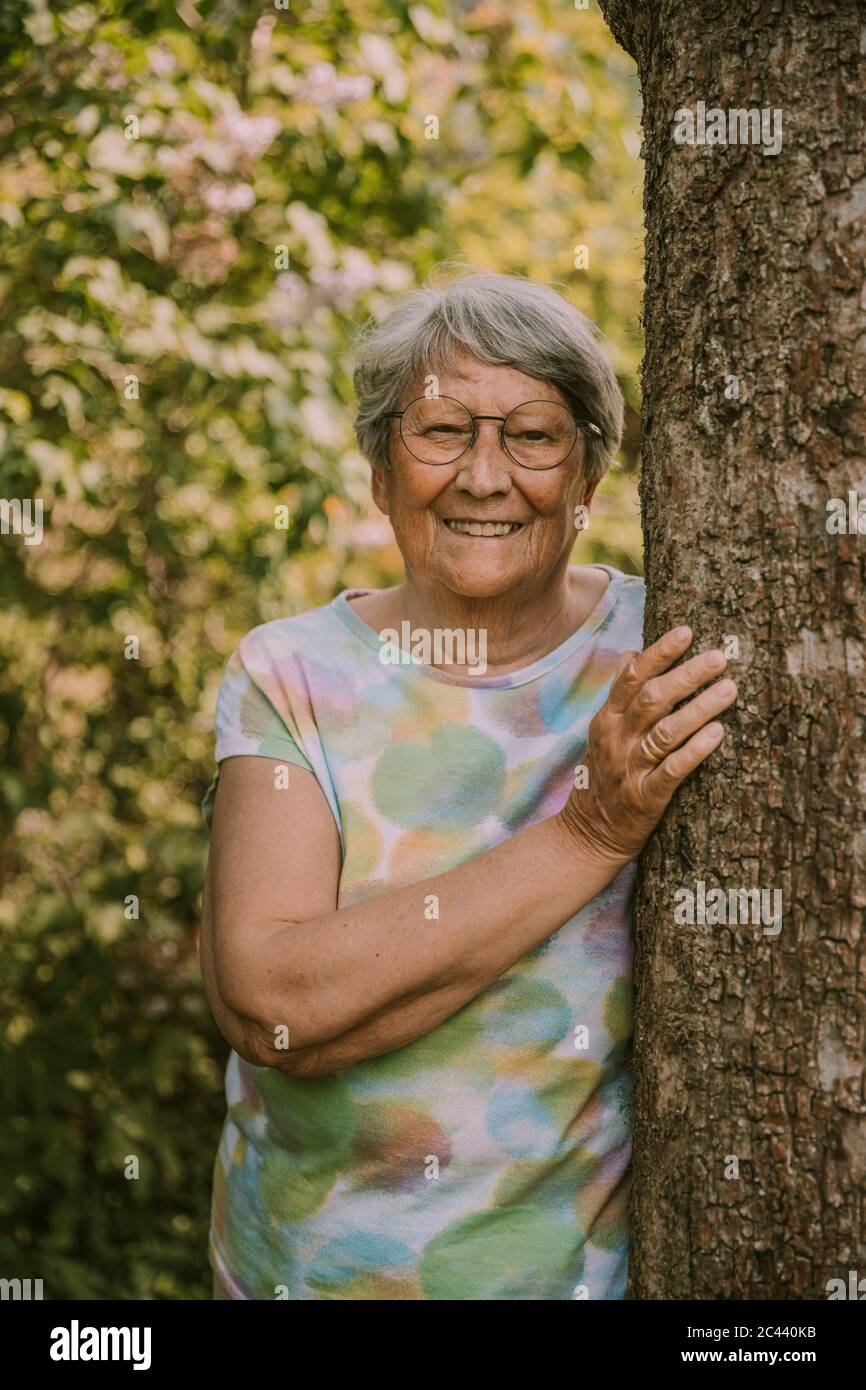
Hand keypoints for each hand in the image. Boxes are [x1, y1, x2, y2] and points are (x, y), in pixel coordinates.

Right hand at [558, 625, 736, 863]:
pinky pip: (673, 770)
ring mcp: (630, 769)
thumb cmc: (606, 775)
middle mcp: (617, 740)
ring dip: (700, 708)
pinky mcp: (646, 798)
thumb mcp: (603, 732)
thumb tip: (634, 652)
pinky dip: (695, 750)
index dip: (659, 653)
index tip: (686, 631)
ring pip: (666, 732)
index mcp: (607, 719)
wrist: (589, 833)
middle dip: (687, 675)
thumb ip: (620, 696)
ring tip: (730, 689)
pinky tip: (718, 733)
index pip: (631, 677)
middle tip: (719, 657)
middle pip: (652, 699)